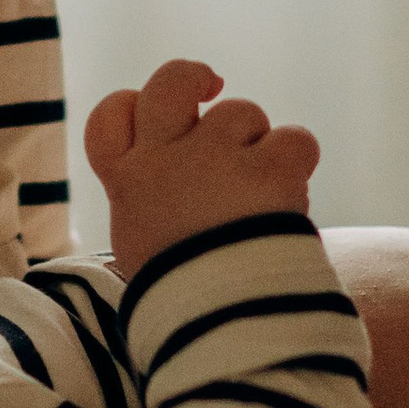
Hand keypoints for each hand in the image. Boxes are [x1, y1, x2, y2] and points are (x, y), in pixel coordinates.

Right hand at [85, 59, 321, 284]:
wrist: (221, 331)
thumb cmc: (180, 300)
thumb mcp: (140, 250)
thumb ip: (151, 205)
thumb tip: (170, 195)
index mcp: (128, 182)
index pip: (111, 115)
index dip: (131, 105)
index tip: (151, 119)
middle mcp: (165, 158)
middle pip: (170, 81)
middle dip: (192, 76)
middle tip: (212, 87)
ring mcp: (216, 157)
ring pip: (242, 112)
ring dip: (256, 145)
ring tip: (259, 196)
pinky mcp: (268, 168)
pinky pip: (294, 138)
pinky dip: (297, 162)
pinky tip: (292, 195)